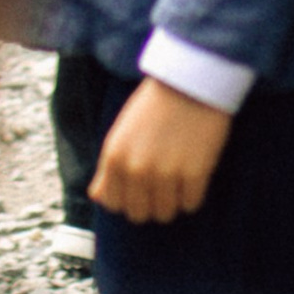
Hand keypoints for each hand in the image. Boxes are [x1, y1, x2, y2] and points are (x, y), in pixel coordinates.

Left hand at [87, 77, 234, 224]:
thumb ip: (108, 168)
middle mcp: (137, 169)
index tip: (140, 185)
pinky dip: (193, 193)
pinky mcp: (195, 173)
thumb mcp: (122, 132)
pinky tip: (195, 171)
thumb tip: (98, 198)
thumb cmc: (155, 104)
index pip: (114, 204)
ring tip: (179, 176)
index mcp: (115, 157)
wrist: (191, 79)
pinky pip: (191, 204)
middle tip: (162, 181)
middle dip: (150, 202)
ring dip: (173, 200)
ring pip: (165, 214)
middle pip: (140, 214)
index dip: (128, 197)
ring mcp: (166, 173)